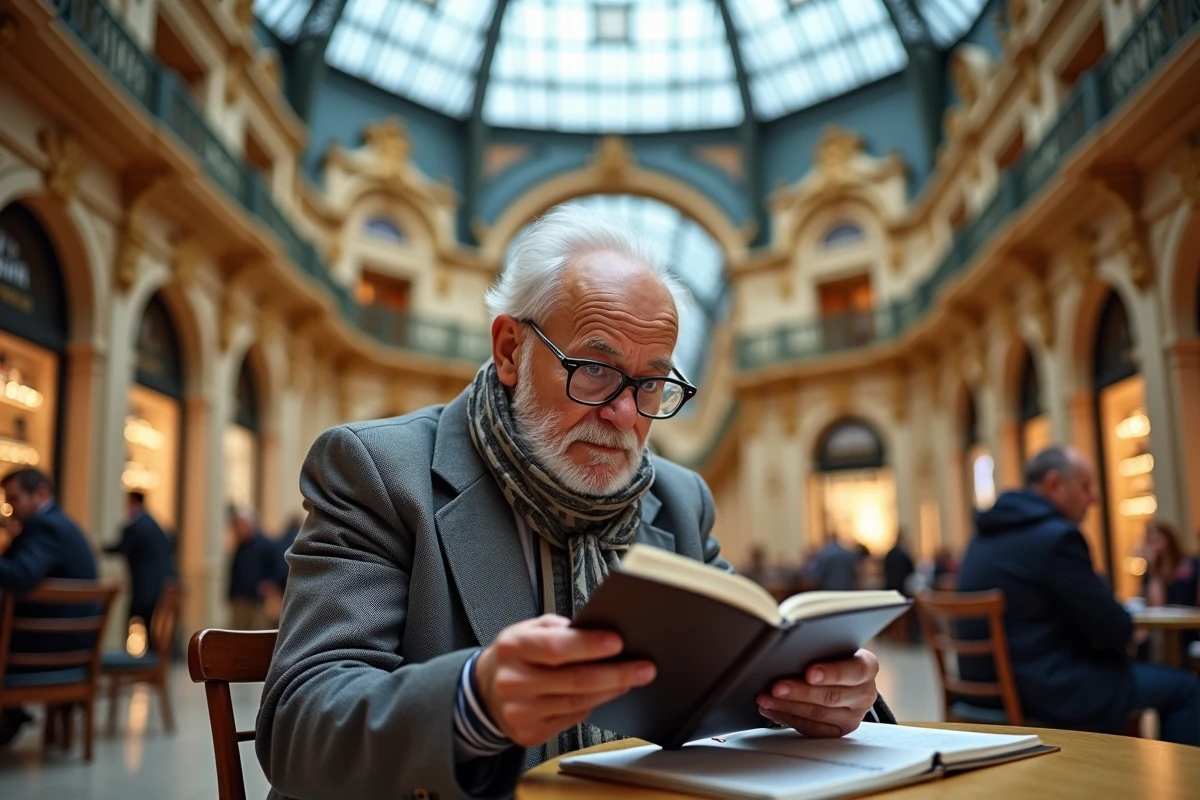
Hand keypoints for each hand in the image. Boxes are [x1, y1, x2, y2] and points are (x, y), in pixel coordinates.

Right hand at [475, 615, 655, 746]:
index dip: (590, 646)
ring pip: (579, 702)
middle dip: (616, 673)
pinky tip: (605, 694)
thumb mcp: (529, 629)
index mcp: (513, 647)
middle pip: (575, 680)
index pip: (556, 647)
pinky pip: (572, 719)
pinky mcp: (529, 734)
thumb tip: (598, 632)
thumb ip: (560, 628)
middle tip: (643, 667)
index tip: (618, 642)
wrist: (486, 690)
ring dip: (610, 690)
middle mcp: (513, 681)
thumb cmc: (515, 655)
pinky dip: (593, 706)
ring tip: (631, 679)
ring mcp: (520, 712)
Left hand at [756, 648, 879, 737]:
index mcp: (867, 667)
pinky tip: (772, 710)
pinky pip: (812, 729)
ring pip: (819, 714)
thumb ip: (821, 650)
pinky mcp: (838, 730)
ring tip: (766, 699)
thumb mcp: (835, 648)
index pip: (854, 671)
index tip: (809, 673)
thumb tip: (791, 652)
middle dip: (800, 692)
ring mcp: (853, 716)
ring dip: (788, 707)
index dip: (832, 673)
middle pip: (832, 696)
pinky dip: (788, 718)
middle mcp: (865, 694)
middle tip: (776, 687)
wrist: (845, 679)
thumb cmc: (834, 657)